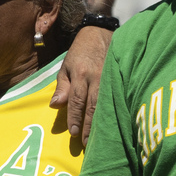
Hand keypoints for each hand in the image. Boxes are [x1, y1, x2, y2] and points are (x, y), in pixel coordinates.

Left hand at [50, 21, 112, 141]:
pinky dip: (115, 111)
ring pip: (106, 103)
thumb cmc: (80, 52)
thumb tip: (55, 106)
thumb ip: (62, 87)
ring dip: (102, 122)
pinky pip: (117, 96)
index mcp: (80, 74)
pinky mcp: (120, 76)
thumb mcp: (66, 67)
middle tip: (87, 143)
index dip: (75, 117)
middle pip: (93, 105)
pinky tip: (115, 123)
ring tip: (100, 138)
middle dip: (90, 125)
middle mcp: (96, 76)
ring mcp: (110, 76)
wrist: (100, 32)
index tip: (74, 133)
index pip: (76, 100)